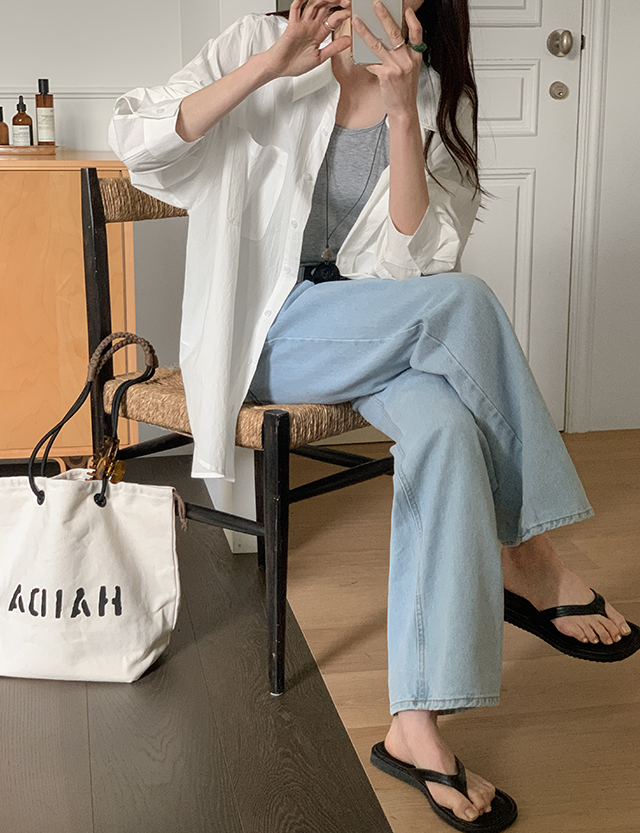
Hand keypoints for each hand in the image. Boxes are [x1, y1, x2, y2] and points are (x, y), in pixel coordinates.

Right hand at [264, 0, 351, 78]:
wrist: (280, 68)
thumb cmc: (296, 64)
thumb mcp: (320, 57)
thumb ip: (334, 48)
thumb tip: (348, 41)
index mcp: (319, 33)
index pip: (334, 19)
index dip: (343, 14)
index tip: (351, 12)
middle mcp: (311, 26)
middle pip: (325, 7)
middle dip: (336, 2)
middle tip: (346, 1)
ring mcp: (302, 24)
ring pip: (313, 5)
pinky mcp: (292, 25)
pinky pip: (296, 9)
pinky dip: (300, 1)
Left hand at [352, 1, 423, 118]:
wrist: (404, 108)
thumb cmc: (405, 88)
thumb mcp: (410, 68)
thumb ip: (404, 53)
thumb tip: (390, 38)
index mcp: (415, 55)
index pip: (417, 33)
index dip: (412, 20)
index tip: (405, 9)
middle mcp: (407, 60)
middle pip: (395, 33)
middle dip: (384, 17)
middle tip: (376, 4)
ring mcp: (396, 67)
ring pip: (378, 45)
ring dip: (365, 32)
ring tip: (357, 22)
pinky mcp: (385, 76)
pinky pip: (371, 62)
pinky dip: (361, 57)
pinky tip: (354, 51)